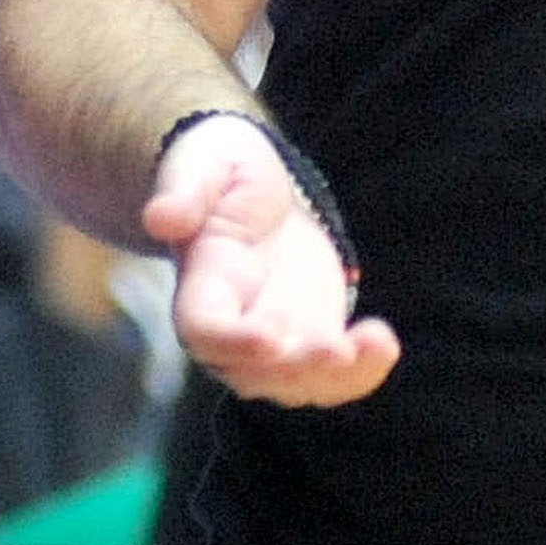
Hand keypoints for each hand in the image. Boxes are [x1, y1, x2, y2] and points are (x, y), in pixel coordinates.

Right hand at [145, 115, 398, 406]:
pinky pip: (332, 369)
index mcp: (202, 285)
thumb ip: (184, 190)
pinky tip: (383, 346)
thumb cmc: (219, 172)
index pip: (205, 328)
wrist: (250, 192)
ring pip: (295, 380)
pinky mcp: (310, 333)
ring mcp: (273, 336)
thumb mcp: (201, 165)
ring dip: (335, 376)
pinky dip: (359, 369)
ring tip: (376, 349)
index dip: (232, 340)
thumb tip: (162, 216)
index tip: (269, 338)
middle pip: (253, 369)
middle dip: (295, 367)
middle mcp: (233, 324)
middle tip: (337, 353)